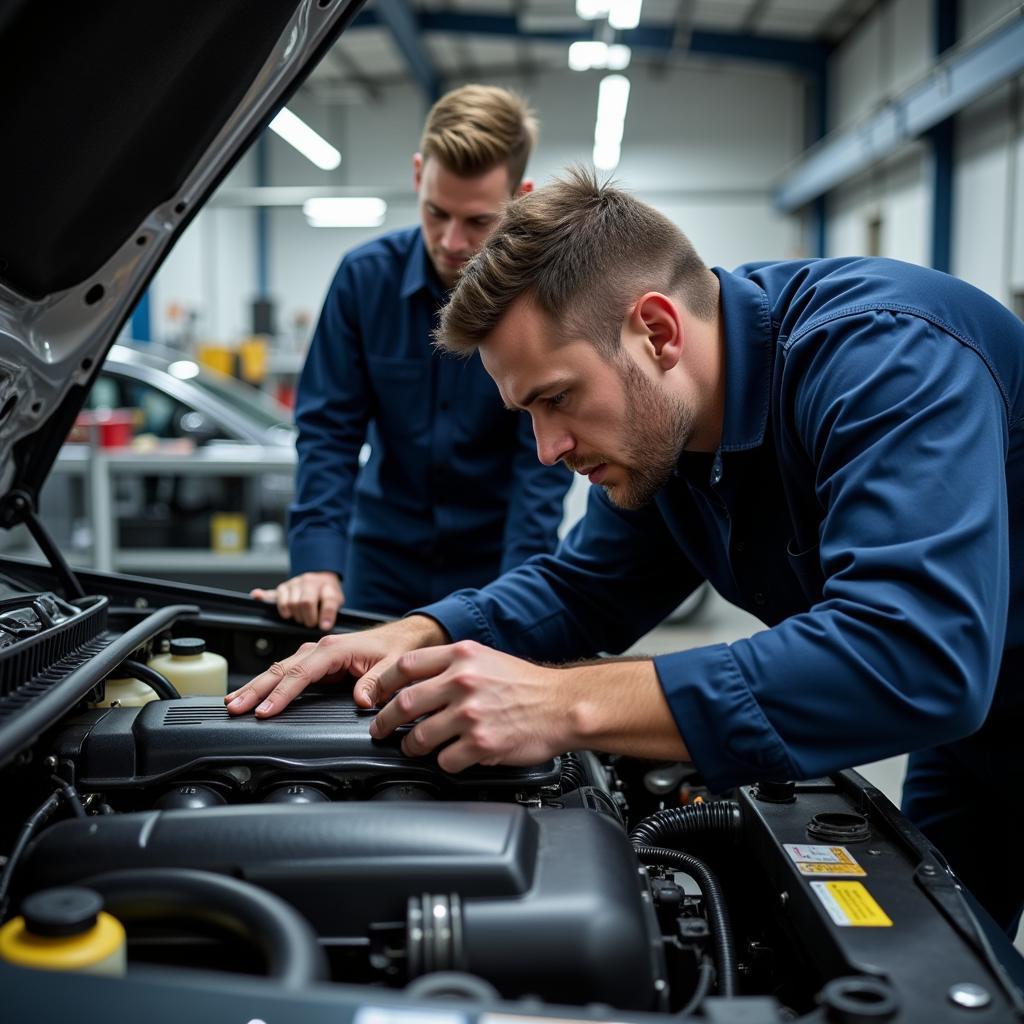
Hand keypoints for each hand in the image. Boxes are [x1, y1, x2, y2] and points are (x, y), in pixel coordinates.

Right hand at [225, 614, 446, 717]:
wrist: (402, 636)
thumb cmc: (396, 649)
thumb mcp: (393, 666)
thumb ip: (377, 683)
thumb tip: (361, 700)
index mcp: (335, 648)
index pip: (302, 672)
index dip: (282, 693)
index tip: (265, 710)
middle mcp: (321, 648)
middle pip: (281, 669)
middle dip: (256, 689)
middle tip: (235, 708)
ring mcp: (316, 654)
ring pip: (280, 669)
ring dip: (257, 686)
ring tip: (235, 703)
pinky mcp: (317, 662)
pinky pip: (287, 672)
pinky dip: (269, 683)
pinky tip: (255, 694)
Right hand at [250, 571, 343, 630]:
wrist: (321, 578)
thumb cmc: (327, 594)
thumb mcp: (337, 601)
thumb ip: (331, 612)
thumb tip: (325, 626)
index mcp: (327, 586)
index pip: (328, 600)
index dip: (326, 615)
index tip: (323, 626)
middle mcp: (310, 582)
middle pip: (305, 603)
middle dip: (308, 619)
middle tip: (310, 623)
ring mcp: (295, 584)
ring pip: (290, 603)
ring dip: (294, 615)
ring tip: (300, 617)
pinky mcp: (282, 588)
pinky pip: (271, 594)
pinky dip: (263, 596)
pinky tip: (256, 596)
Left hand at [363, 640, 569, 772]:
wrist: (562, 706)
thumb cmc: (528, 685)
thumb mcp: (487, 659)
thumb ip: (453, 665)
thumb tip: (418, 679)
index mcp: (462, 656)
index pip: (406, 666)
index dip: (383, 683)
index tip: (375, 696)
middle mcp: (463, 681)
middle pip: (403, 703)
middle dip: (384, 721)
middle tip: (381, 730)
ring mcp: (471, 713)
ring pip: (419, 736)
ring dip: (411, 746)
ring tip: (414, 747)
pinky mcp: (481, 743)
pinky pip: (445, 760)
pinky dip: (443, 762)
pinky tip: (450, 758)